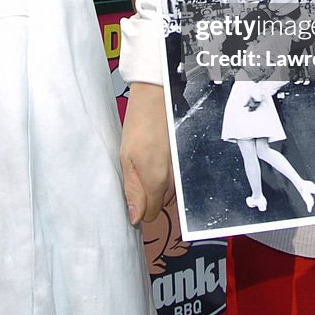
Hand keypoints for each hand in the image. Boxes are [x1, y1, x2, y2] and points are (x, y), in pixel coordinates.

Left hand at [121, 83, 174, 224]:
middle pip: (161, 204)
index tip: (134, 192)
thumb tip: (135, 218)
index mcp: (156, 181)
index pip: (149, 215)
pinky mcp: (189, 160)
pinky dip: (170, 174)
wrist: (159, 96)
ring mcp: (183, 170)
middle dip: (149, 194)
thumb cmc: (142, 122)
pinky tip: (161, 157)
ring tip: (149, 160)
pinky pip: (179, 179)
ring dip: (160, 184)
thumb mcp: (126, 158)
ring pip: (171, 192)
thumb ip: (132, 190)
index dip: (139, 207)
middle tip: (138, 171)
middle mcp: (174, 179)